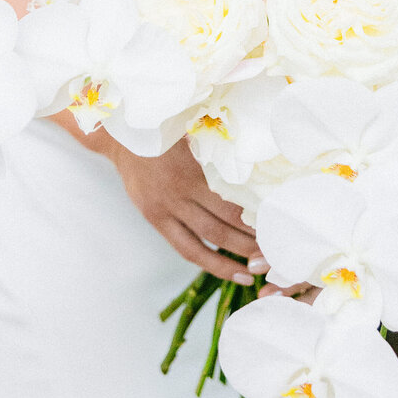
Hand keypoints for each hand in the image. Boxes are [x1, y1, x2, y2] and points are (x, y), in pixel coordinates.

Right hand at [104, 138, 266, 284]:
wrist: (121, 134)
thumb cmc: (164, 126)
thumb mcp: (193, 131)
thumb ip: (218, 151)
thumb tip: (256, 165)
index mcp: (193, 171)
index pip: (232, 204)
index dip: (254, 220)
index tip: (276, 228)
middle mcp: (179, 193)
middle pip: (222, 226)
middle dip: (251, 244)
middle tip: (275, 255)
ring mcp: (165, 209)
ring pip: (206, 242)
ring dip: (233, 258)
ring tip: (257, 270)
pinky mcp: (155, 218)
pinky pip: (185, 247)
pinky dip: (209, 261)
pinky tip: (228, 270)